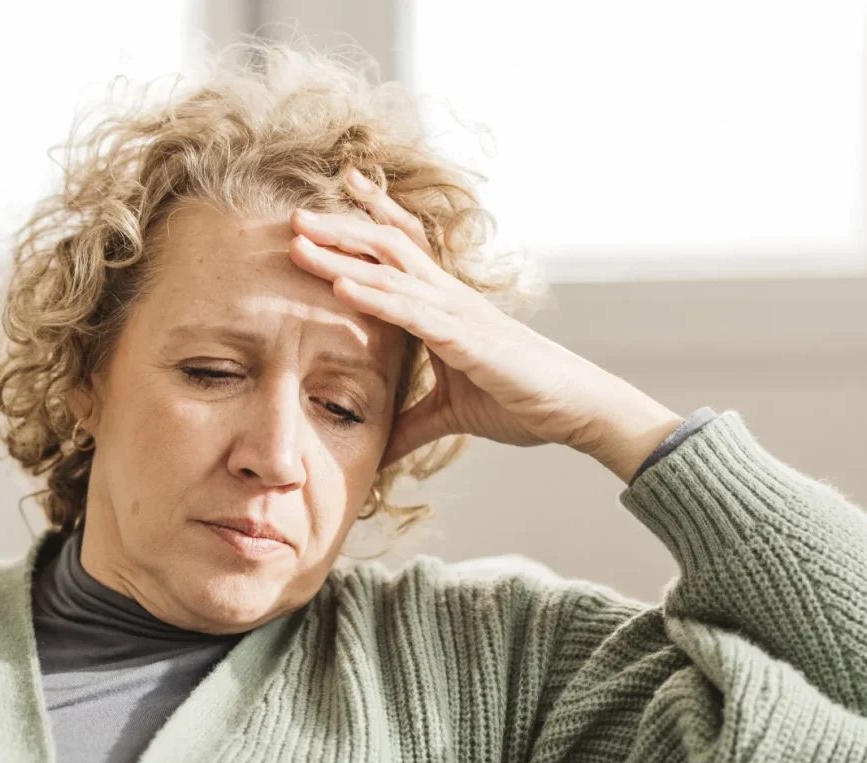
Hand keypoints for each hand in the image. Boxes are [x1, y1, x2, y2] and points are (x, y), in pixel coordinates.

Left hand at [288, 170, 680, 475]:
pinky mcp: (466, 337)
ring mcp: (458, 312)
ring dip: (341, 253)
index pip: (400, 252)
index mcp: (444, 306)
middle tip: (292, 216)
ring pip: (391, 270)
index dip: (365, 224)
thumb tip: (378, 450)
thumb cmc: (520, 400)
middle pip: (386, 247)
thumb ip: (411, 427)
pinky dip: (374, 296)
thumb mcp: (450, 416)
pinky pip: (412, 311)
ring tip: (298, 239)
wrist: (574, 409)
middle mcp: (449, 297)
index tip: (325, 209)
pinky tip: (339, 284)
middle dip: (339, 229)